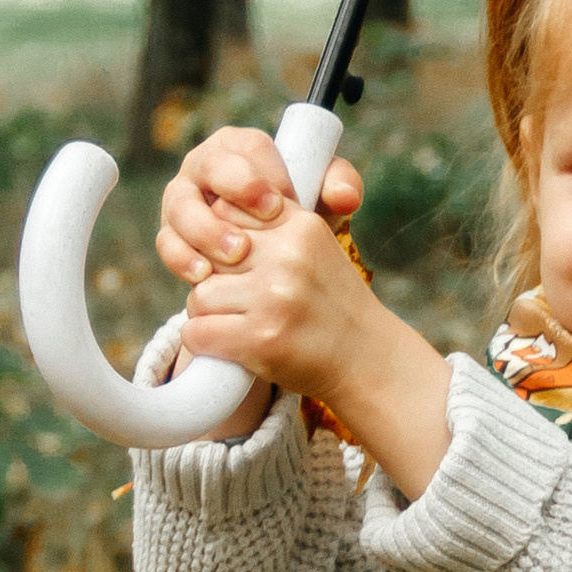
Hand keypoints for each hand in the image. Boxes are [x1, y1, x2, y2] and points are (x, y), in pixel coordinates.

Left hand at [152, 123, 451, 493]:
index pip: (231, 199)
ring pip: (201, 295)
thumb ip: (271, 230)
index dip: (211, 215)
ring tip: (254, 331)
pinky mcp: (263, 335)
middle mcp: (290, 253)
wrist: (370, 373)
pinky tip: (242, 353)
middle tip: (239, 294)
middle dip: (213, 276)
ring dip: (215, 318)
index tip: (214, 233)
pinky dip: (211, 348)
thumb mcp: (311, 256)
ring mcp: (276, 294)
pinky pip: (201, 332)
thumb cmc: (336, 318)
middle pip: (208, 251)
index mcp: (301, 225)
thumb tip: (214, 206)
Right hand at [157, 122, 364, 289]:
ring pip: (182, 207)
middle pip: (208, 168)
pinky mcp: (172, 235)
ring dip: (206, 229)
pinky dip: (183, 259)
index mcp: (240, 147)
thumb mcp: (322, 200)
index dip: (264, 170)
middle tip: (266, 219)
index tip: (285, 199)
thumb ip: (340, 187)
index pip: (247, 146)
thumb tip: (346, 197)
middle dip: (235, 191)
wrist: (272, 259)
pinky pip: (168, 243)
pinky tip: (204, 276)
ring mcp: (183, 201)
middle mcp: (205, 167)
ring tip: (237, 253)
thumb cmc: (295, 217)